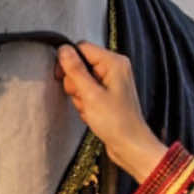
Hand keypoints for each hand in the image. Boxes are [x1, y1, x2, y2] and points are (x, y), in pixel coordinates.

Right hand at [56, 42, 167, 182]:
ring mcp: (111, 81)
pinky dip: (85, 103)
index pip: (82, 48)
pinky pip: (87, 92)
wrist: (130, 146)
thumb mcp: (91, 95)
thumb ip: (75, 70)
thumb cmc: (116, 122)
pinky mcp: (107, 93)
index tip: (63, 78)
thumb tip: (63, 49)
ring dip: (80, 96)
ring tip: (90, 109)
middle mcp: (114, 67)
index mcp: (114, 62)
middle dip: (75, 84)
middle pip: (80, 64)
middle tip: (84, 99)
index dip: (68, 62)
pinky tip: (92, 114)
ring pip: (81, 80)